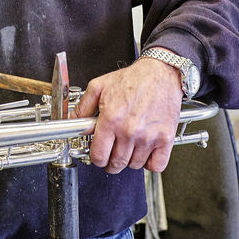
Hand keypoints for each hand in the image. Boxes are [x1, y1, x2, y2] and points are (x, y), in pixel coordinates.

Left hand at [73, 55, 182, 173]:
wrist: (160, 72)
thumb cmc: (132, 79)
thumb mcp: (99, 86)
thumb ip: (83, 106)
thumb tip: (73, 121)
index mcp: (111, 119)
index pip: (99, 155)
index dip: (96, 158)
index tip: (99, 155)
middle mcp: (129, 130)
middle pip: (116, 164)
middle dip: (110, 163)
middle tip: (112, 155)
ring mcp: (148, 137)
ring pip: (134, 165)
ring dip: (129, 161)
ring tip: (128, 148)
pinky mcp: (166, 139)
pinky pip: (157, 165)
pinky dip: (150, 164)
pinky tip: (145, 153)